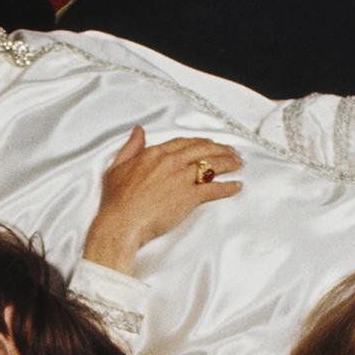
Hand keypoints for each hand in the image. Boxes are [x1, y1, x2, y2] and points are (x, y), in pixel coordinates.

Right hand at [82, 127, 243, 275]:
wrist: (121, 223)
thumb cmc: (116, 201)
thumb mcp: (117, 168)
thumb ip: (131, 147)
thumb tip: (138, 131)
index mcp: (155, 154)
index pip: (183, 143)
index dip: (199, 142)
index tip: (208, 144)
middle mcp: (171, 162)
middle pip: (202, 150)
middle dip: (220, 149)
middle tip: (230, 151)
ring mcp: (182, 178)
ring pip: (212, 165)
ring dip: (228, 163)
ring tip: (238, 164)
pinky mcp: (190, 196)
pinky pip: (214, 188)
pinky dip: (228, 187)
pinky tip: (236, 186)